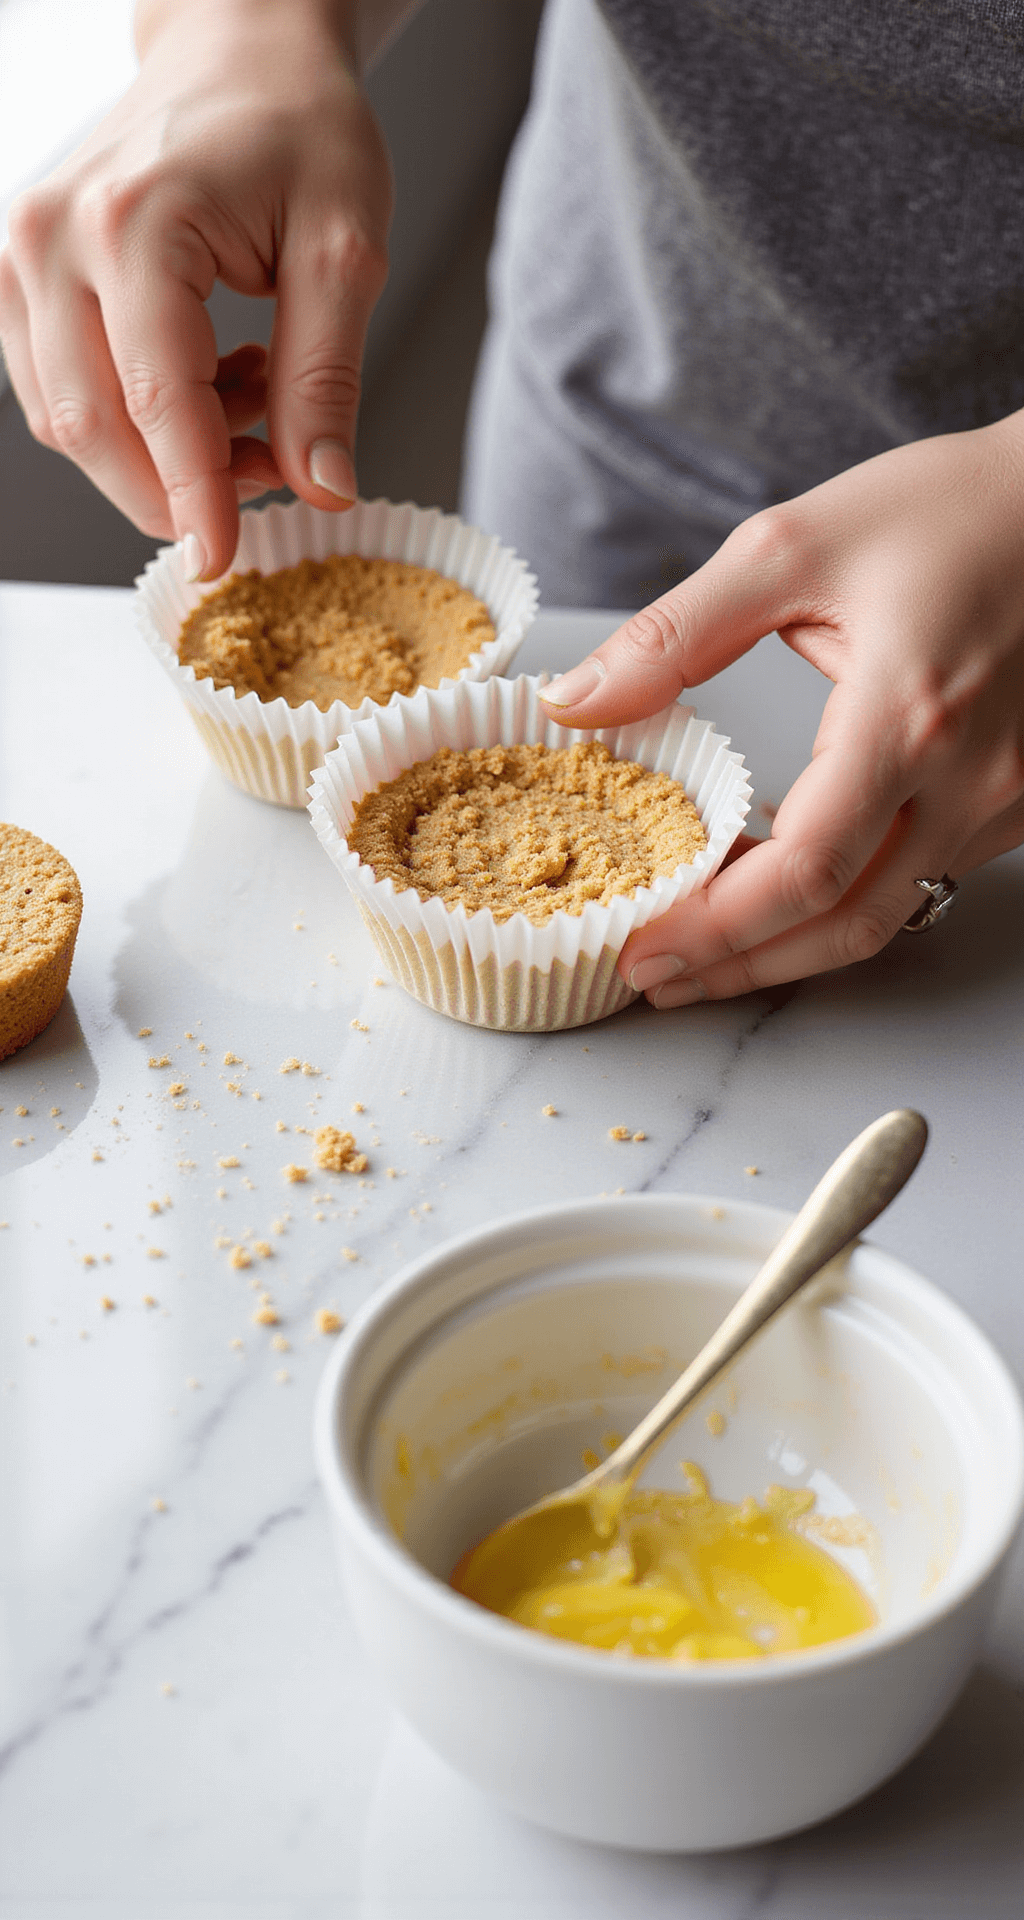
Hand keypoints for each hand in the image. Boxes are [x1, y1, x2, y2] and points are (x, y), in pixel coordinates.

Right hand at [0, 0, 391, 578]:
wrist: (240, 52)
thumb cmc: (297, 127)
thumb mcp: (345, 250)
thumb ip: (326, 379)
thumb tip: (323, 490)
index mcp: (135, 221)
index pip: (159, 401)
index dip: (196, 496)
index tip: (224, 560)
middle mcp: (55, 237)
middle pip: (95, 426)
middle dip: (182, 481)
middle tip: (275, 464)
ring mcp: (24, 255)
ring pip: (70, 420)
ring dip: (159, 452)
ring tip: (251, 396)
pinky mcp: (21, 276)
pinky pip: (62, 390)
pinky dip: (134, 419)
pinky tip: (207, 381)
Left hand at [540, 419, 1023, 1004]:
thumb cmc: (948, 509)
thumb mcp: (790, 548)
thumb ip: (673, 636)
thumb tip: (574, 702)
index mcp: (908, 714)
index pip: (805, 869)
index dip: (717, 928)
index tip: (644, 946)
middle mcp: (970, 778)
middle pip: (844, 924)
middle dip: (740, 965)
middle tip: (656, 976)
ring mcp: (1005, 801)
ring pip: (888, 917)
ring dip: (790, 946)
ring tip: (701, 947)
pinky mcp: (1016, 804)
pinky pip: (922, 881)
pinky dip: (843, 900)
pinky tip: (777, 883)